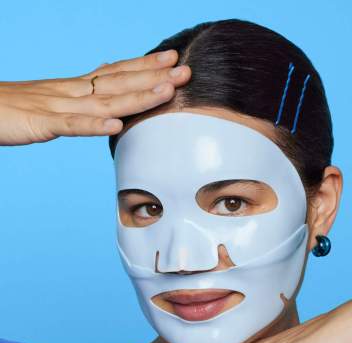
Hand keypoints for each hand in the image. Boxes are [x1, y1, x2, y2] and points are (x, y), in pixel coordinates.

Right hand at [0, 49, 190, 144]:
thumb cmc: (16, 107)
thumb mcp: (56, 102)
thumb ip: (83, 103)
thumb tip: (107, 101)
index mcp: (76, 87)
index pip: (116, 71)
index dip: (145, 65)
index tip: (172, 59)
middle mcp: (72, 92)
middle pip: (118, 82)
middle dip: (154, 76)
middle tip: (185, 70)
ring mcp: (57, 106)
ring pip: (103, 101)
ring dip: (136, 97)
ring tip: (166, 92)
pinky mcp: (40, 123)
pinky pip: (70, 125)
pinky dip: (93, 124)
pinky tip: (116, 124)